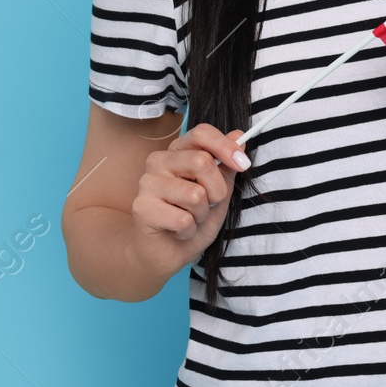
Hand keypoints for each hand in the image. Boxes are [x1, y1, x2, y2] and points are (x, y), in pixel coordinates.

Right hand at [128, 123, 249, 277]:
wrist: (166, 253)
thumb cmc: (192, 219)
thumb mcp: (218, 192)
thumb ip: (226, 165)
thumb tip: (239, 135)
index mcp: (178, 151)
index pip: (201, 133)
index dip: (225, 146)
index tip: (243, 164)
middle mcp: (159, 161)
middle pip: (202, 162)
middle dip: (217, 191)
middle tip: (208, 206)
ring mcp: (147, 183)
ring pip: (196, 194)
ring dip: (202, 215)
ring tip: (190, 219)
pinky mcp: (142, 208)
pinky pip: (183, 220)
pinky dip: (189, 232)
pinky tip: (178, 232)